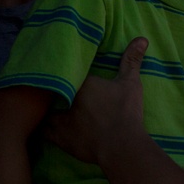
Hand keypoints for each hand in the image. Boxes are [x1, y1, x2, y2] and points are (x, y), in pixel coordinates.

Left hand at [45, 36, 147, 163]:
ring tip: (43, 108)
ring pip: (45, 110)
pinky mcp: (60, 138)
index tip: (70, 75)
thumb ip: (131, 61)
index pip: (69, 73)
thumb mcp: (131, 83)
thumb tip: (142, 39)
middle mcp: (67, 99)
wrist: (122, 145)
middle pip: (54, 91)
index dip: (69, 75)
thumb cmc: (126, 112)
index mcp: (82, 83)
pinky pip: (44, 131)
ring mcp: (61, 120)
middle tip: (53, 90)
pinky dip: (43, 129)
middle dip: (53, 91)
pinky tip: (41, 127)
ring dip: (44, 110)